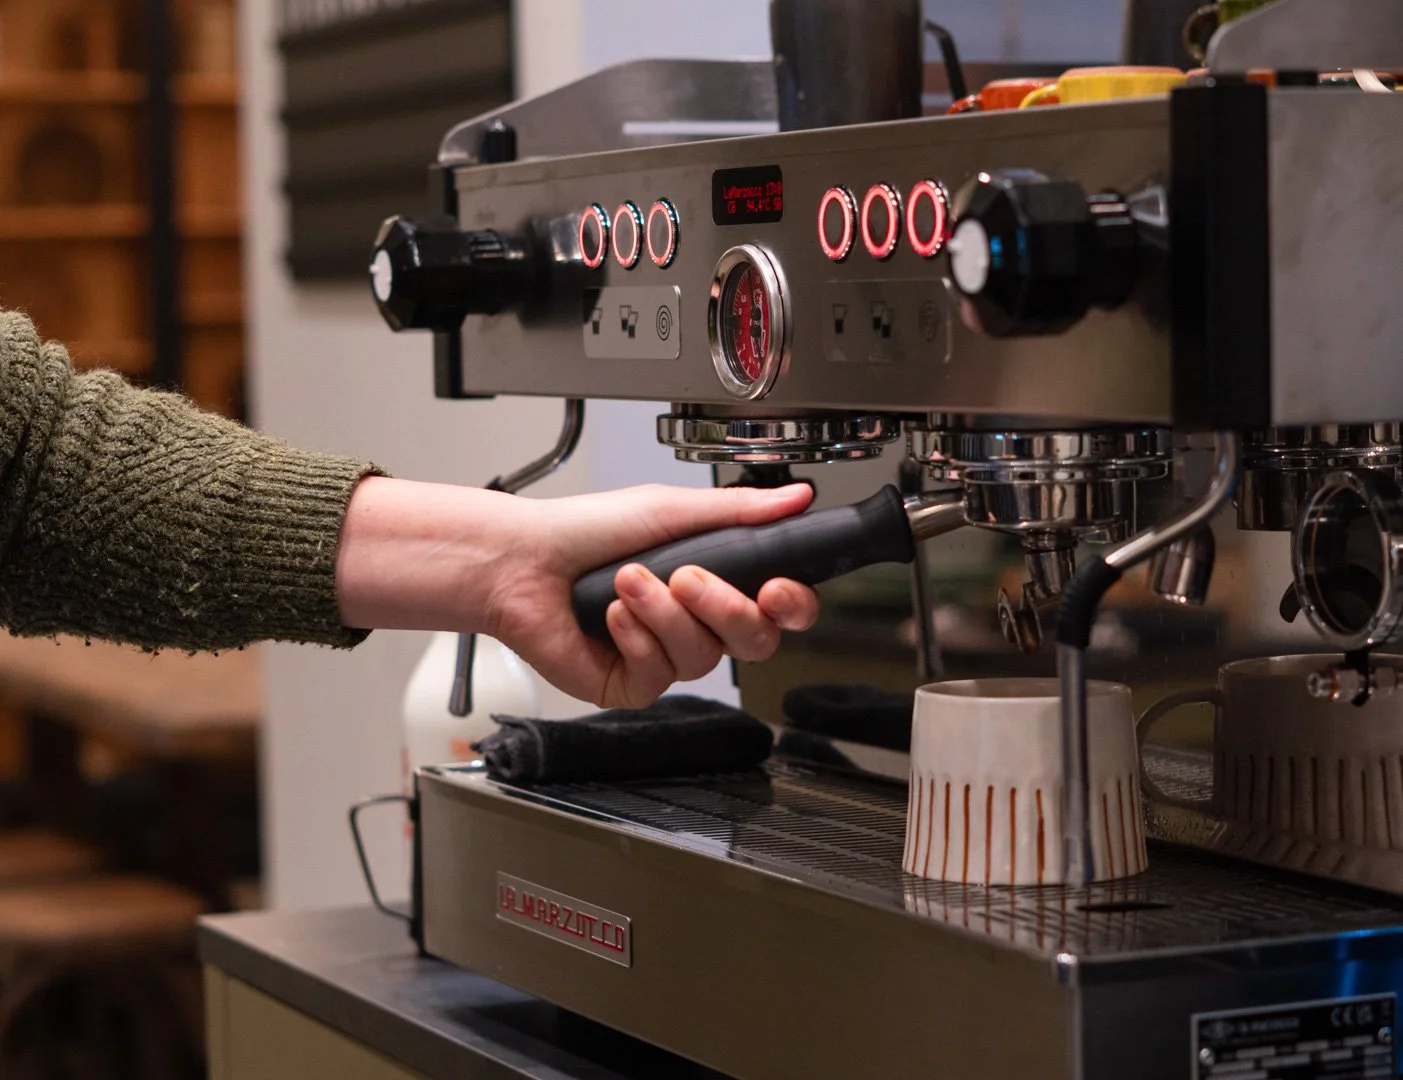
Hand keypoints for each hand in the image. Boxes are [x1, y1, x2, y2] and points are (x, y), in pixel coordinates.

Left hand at [488, 484, 819, 707]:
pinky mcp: (631, 684)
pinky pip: (659, 675)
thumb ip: (741, 511)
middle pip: (755, 641)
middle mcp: (696, 623)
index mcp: (716, 580)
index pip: (780, 608)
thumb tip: (797, 498)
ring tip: (627, 581)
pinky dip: (636, 638)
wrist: (523, 560)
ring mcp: (666, 657)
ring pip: (704, 657)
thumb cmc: (587, 531)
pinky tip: (611, 614)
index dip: (791, 605)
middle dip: (725, 607)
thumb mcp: (671, 509)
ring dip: (663, 613)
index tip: (777, 588)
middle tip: (688, 576)